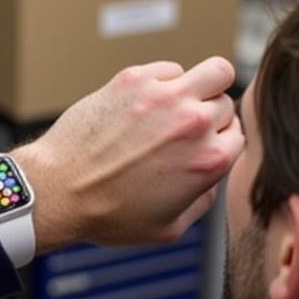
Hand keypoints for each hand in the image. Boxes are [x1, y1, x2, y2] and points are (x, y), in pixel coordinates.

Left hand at [12, 57, 243, 252]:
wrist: (58, 191)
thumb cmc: (107, 214)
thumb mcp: (168, 229)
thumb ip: (203, 202)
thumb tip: (210, 181)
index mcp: (209, 160)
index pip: (239, 136)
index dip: (221, 142)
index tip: (201, 147)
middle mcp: (193, 123)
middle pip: (226, 104)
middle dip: (210, 117)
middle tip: (183, 131)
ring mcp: (164, 96)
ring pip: (214, 72)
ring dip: (203, 86)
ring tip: (179, 104)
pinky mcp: (134, 79)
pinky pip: (170, 69)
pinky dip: (165, 82)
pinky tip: (145, 103)